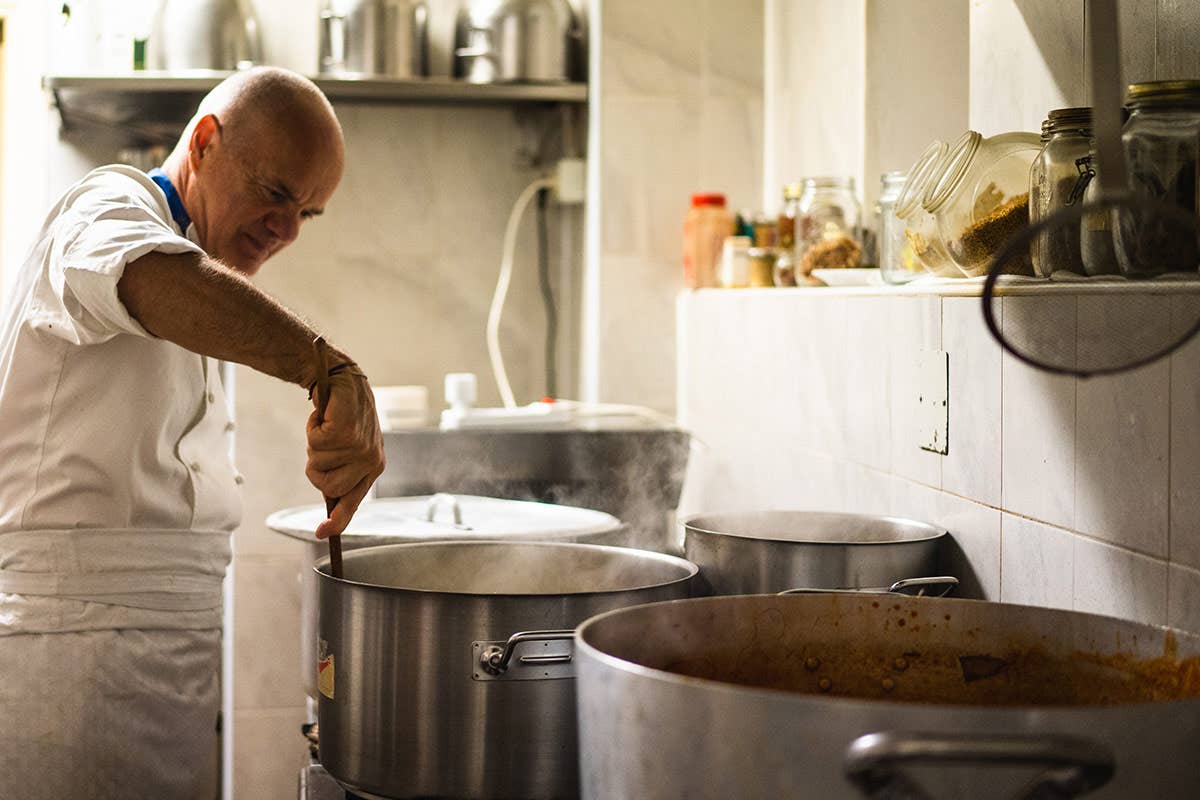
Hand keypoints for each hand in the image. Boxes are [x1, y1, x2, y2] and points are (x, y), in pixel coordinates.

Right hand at [305, 371, 384, 538]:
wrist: (343, 380)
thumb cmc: (342, 417)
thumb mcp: (347, 448)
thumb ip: (341, 474)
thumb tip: (330, 508)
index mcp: (373, 468)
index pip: (353, 502)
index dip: (337, 520)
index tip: (322, 533)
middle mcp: (371, 461)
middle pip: (327, 487)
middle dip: (315, 468)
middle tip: (321, 446)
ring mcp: (360, 449)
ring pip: (317, 466)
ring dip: (313, 446)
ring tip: (326, 427)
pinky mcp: (347, 434)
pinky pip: (314, 444)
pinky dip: (312, 428)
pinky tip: (325, 416)